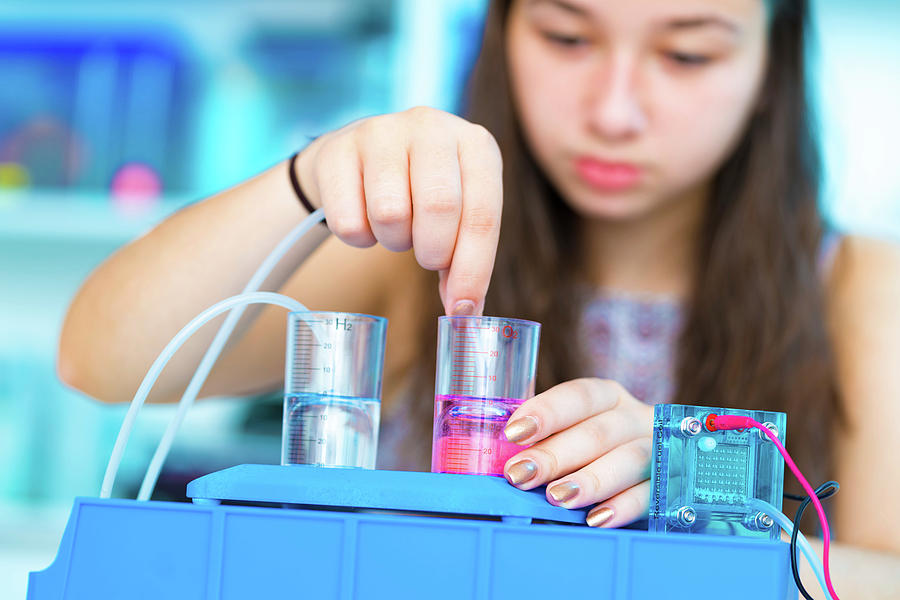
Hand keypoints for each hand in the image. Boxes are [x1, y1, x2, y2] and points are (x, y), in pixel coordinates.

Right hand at [294, 106, 502, 315]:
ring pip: (390, 213)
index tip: (461, 310)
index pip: (482, 214)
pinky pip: (348, 220)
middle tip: (426, 255)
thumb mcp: (457, 217)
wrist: (360, 158)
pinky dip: (359, 239)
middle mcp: (432, 127)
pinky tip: (366, 220)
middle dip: (432, 251)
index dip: (473, 269)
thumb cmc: (421, 194)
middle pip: (438, 208)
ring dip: (394, 241)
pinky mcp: (338, 148)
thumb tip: (464, 315)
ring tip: (397, 229)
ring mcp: (382, 131)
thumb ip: (465, 263)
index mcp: (476, 144)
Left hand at [502, 378, 653, 526]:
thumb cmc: (599, 450)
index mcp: (608, 397)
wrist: (662, 465)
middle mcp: (635, 418)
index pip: (579, 396)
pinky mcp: (673, 485)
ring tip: (556, 497)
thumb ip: (546, 441)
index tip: (513, 433)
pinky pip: (651, 494)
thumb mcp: (576, 434)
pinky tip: (595, 519)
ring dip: (590, 479)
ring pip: (629, 459)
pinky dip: (623, 507)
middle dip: (555, 454)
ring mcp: (659, 450)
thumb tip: (500, 458)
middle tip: (520, 474)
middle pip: (598, 432)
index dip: (546, 411)